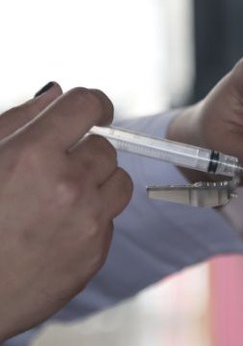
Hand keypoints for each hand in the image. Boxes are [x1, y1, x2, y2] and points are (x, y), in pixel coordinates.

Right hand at [0, 83, 132, 341]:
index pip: (87, 106)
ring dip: (99, 182)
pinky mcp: (96, 253)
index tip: (93, 110)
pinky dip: (91, 218)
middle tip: (55, 167)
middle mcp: (68, 186)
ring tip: (61, 197)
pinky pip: (109, 219)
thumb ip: (18, 121)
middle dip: (85, 151)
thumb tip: (57, 92)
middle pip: (106, 147)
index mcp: (33, 155)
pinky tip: (54, 230)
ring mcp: (87, 222)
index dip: (93, 104)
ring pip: (120, 181)